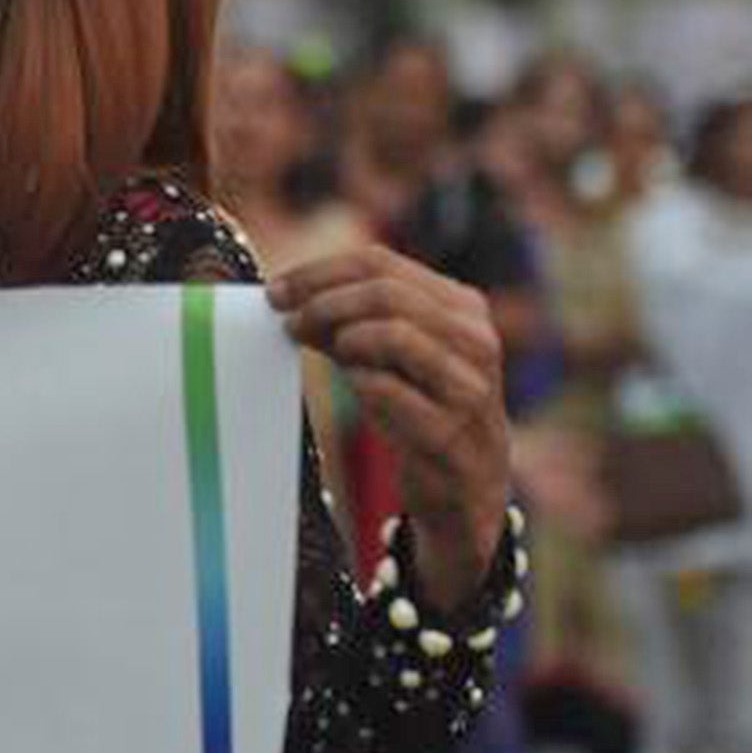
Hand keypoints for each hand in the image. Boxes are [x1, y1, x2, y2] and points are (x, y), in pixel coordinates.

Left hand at [268, 245, 510, 613]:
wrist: (466, 490)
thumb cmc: (421, 412)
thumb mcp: (391, 358)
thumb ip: (349, 326)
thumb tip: (288, 299)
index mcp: (462, 308)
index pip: (381, 262)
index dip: (319, 272)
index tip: (277, 291)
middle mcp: (475, 339)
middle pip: (385, 292)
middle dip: (324, 303)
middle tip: (288, 322)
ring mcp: (468, 386)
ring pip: (394, 334)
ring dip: (343, 339)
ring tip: (324, 353)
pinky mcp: (450, 432)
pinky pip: (387, 390)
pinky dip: (358, 383)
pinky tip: (353, 387)